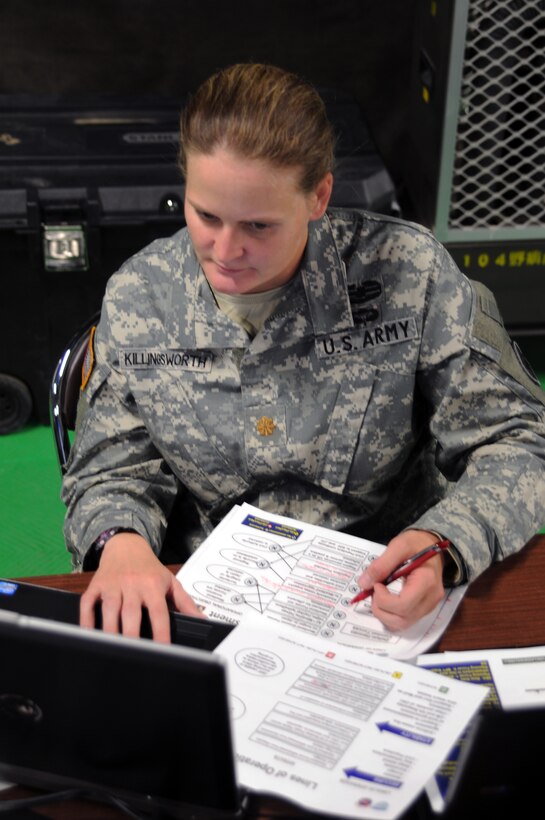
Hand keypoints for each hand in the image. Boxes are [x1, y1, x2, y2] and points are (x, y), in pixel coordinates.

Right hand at [80, 532, 202, 642]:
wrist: (127, 545)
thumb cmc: (150, 569)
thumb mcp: (171, 582)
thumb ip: (186, 603)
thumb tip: (203, 621)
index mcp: (153, 585)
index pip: (158, 612)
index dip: (161, 632)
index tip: (163, 651)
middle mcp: (132, 584)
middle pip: (131, 613)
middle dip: (132, 636)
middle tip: (134, 656)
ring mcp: (112, 584)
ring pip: (109, 610)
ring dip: (110, 631)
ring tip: (113, 651)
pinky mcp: (95, 585)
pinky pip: (88, 603)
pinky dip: (86, 620)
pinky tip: (89, 636)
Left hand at [355, 530, 444, 630]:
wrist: (431, 545)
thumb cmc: (416, 543)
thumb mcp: (399, 545)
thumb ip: (381, 565)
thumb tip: (364, 584)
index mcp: (427, 582)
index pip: (403, 605)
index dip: (383, 599)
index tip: (376, 584)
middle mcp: (430, 599)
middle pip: (402, 619)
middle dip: (381, 608)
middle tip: (374, 590)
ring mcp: (429, 606)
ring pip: (402, 624)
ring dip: (384, 614)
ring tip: (379, 595)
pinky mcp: (424, 609)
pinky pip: (405, 621)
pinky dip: (390, 615)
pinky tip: (386, 600)